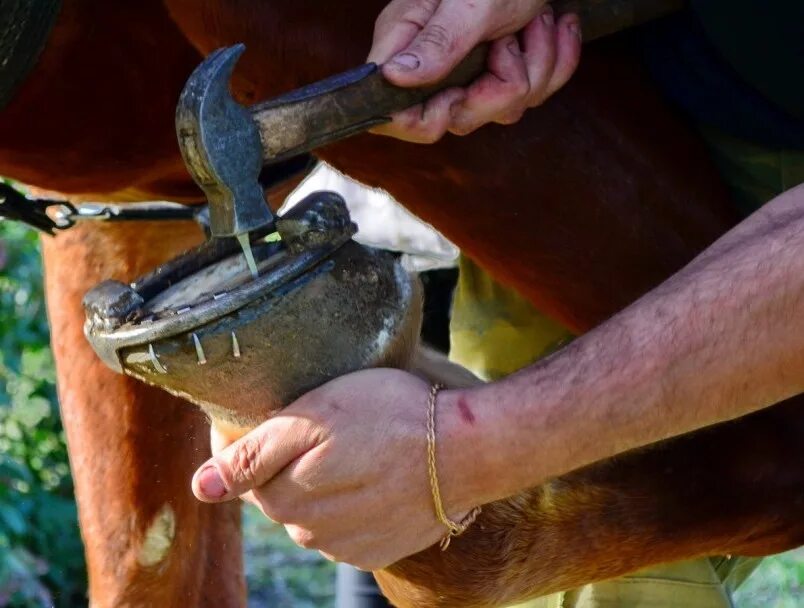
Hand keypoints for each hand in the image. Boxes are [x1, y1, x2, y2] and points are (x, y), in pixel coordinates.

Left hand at [191, 369, 485, 569]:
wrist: (467, 450)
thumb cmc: (390, 418)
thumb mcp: (314, 418)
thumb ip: (253, 455)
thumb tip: (200, 488)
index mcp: (288, 500)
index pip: (248, 480)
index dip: (259, 447)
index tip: (282, 418)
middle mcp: (313, 535)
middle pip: (281, 500)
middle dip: (291, 468)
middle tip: (326, 428)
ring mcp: (349, 548)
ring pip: (315, 517)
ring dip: (322, 487)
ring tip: (355, 450)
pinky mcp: (381, 551)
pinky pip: (348, 530)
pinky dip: (353, 505)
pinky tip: (374, 478)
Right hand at [368, 0, 581, 141]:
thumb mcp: (472, 1)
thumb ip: (438, 42)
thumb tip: (393, 76)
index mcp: (409, 45)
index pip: (395, 114)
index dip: (424, 120)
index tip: (457, 94)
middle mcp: (436, 65)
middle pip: (458, 119)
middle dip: (500, 88)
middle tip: (509, 39)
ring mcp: (474, 72)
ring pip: (504, 109)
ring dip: (537, 64)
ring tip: (538, 19)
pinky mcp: (506, 70)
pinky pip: (535, 94)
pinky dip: (557, 60)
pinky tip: (555, 25)